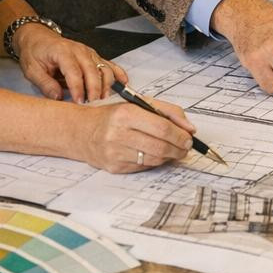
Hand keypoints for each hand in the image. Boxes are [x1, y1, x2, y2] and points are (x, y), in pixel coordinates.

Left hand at [15, 23, 127, 102]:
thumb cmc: (35, 53)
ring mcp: (89, 52)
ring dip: (106, 84)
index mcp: (62, 52)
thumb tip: (58, 97)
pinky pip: (109, 64)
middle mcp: (79, 50)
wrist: (38, 38)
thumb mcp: (31, 70)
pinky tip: (123, 82)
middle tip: (92, 105)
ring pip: (104, 68)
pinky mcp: (93, 56)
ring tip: (103, 99)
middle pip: (92, 71)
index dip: (78, 88)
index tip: (79, 103)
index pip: (74, 72)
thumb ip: (45, 84)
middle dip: (94, 89)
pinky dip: (117, 73)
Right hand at [76, 98, 192, 172]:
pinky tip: (155, 155)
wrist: (83, 132)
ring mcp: (115, 153)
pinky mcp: (114, 167)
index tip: (189, 138)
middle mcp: (118, 134)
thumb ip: (168, 112)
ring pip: (154, 160)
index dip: (180, 136)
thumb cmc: (114, 116)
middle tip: (185, 148)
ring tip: (173, 151)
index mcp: (126, 114)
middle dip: (178, 149)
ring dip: (169, 157)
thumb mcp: (139, 104)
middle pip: (160, 147)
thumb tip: (190, 129)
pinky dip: (155, 162)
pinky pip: (144, 167)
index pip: (162, 128)